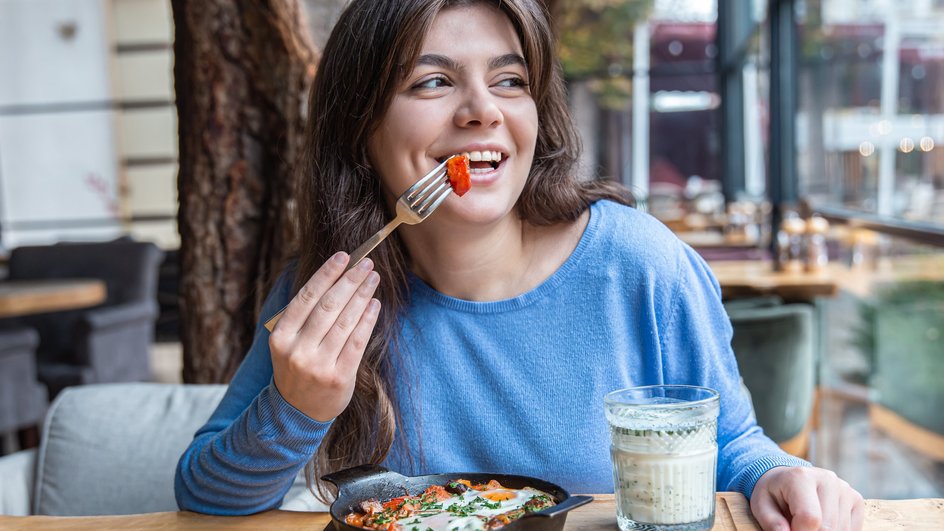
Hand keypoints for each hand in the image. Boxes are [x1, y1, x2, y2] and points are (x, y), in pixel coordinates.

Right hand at [269, 252, 380, 421]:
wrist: (297, 412)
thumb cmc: (297, 368)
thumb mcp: (288, 343)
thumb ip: (305, 316)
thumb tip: (335, 278)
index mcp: (280, 337)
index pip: (306, 297)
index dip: (326, 274)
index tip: (343, 257)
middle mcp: (297, 350)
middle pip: (328, 306)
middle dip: (350, 281)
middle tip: (366, 264)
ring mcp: (318, 366)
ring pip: (345, 322)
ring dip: (361, 296)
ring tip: (372, 279)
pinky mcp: (339, 377)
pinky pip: (357, 342)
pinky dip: (367, 320)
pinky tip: (374, 304)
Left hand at [750, 466, 863, 530]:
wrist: (788, 479)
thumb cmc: (774, 494)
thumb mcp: (762, 506)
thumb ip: (772, 523)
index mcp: (800, 477)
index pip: (810, 518)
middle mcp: (827, 479)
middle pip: (828, 527)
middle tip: (796, 527)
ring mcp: (844, 488)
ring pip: (842, 530)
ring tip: (807, 523)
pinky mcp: (855, 499)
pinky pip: (852, 529)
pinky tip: (822, 523)